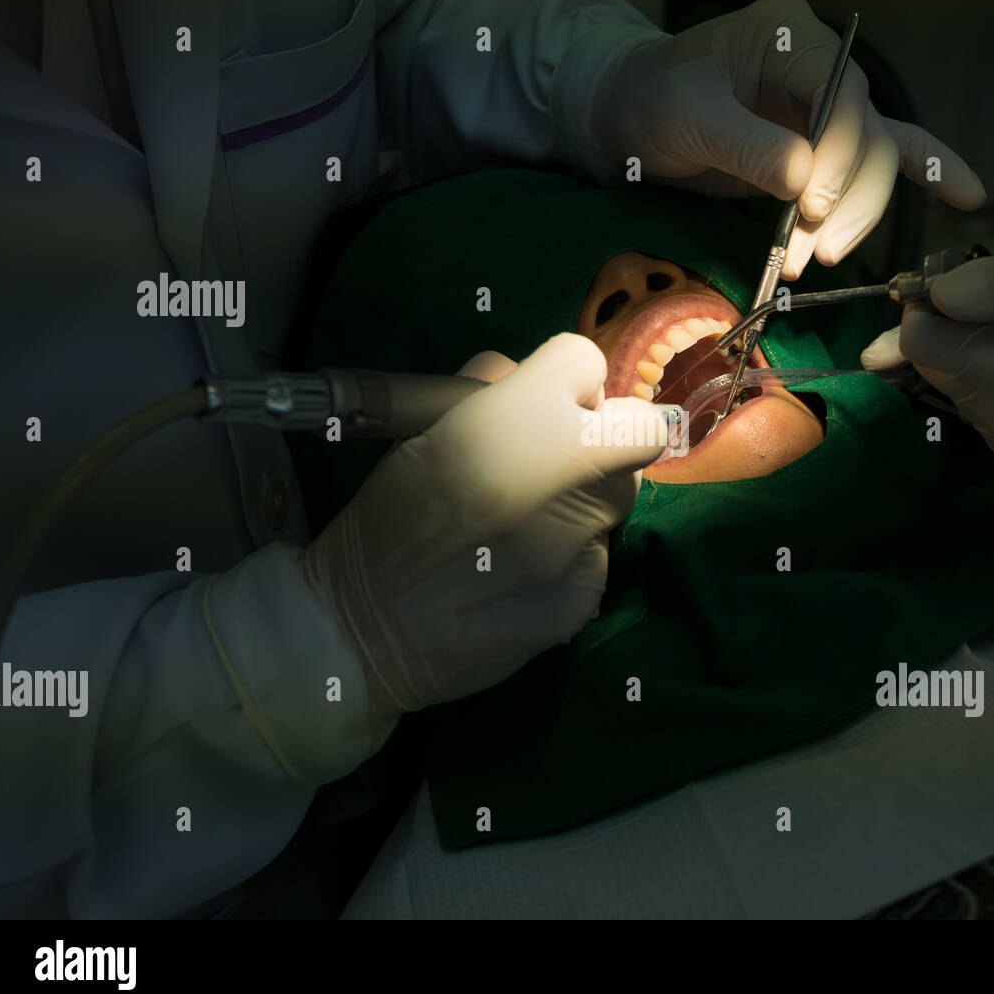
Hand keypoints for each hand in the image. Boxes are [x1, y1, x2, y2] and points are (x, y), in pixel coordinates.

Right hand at [299, 334, 665, 718]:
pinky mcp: (584, 598)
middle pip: (636, 432)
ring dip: (584, 499)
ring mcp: (580, 544)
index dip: (565, 380)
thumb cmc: (380, 523)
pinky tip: (517, 579)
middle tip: (561, 459)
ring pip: (618, 500)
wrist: (358, 631)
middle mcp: (561, 476)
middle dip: (607, 437)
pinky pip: (595, 559)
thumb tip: (527, 378)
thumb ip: (484, 393)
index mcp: (511, 422)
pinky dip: (568, 562)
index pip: (585, 361)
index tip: (543, 404)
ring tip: (523, 526)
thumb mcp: (417, 433)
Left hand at [580, 0, 985, 276]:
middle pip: (868, 134)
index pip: (841, 91)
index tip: (812, 207)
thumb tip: (803, 179)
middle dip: (847, 200)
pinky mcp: (828, 150)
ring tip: (813, 260)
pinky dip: (927, 173)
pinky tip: (970, 196)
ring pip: (875, 162)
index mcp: (790, 38)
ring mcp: (829, 110)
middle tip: (812, 252)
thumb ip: (745, 144)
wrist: (632, 117)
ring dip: (856, 217)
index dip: (839, 153)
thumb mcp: (687, 116)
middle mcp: (821, 68)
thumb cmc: (652, 101)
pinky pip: (888, 156)